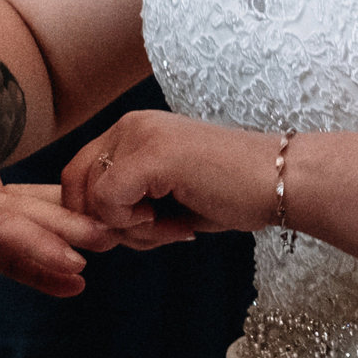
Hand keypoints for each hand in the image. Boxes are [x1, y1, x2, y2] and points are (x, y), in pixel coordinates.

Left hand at [62, 110, 275, 246]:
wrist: (282, 181)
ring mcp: (138, 136)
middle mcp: (129, 125)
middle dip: (107, 226)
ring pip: (90, 199)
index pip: (76, 176)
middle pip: (74, 189)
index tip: (141, 231)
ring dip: (129, 230)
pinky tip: (179, 222)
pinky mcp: (150, 155)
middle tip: (157, 232)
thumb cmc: (232, 193)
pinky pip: (109, 204)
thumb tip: (91, 230)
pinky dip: (139, 227)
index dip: (96, 216)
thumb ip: (127, 204)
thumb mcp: (167, 196)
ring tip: (174, 226)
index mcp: (131, 131)